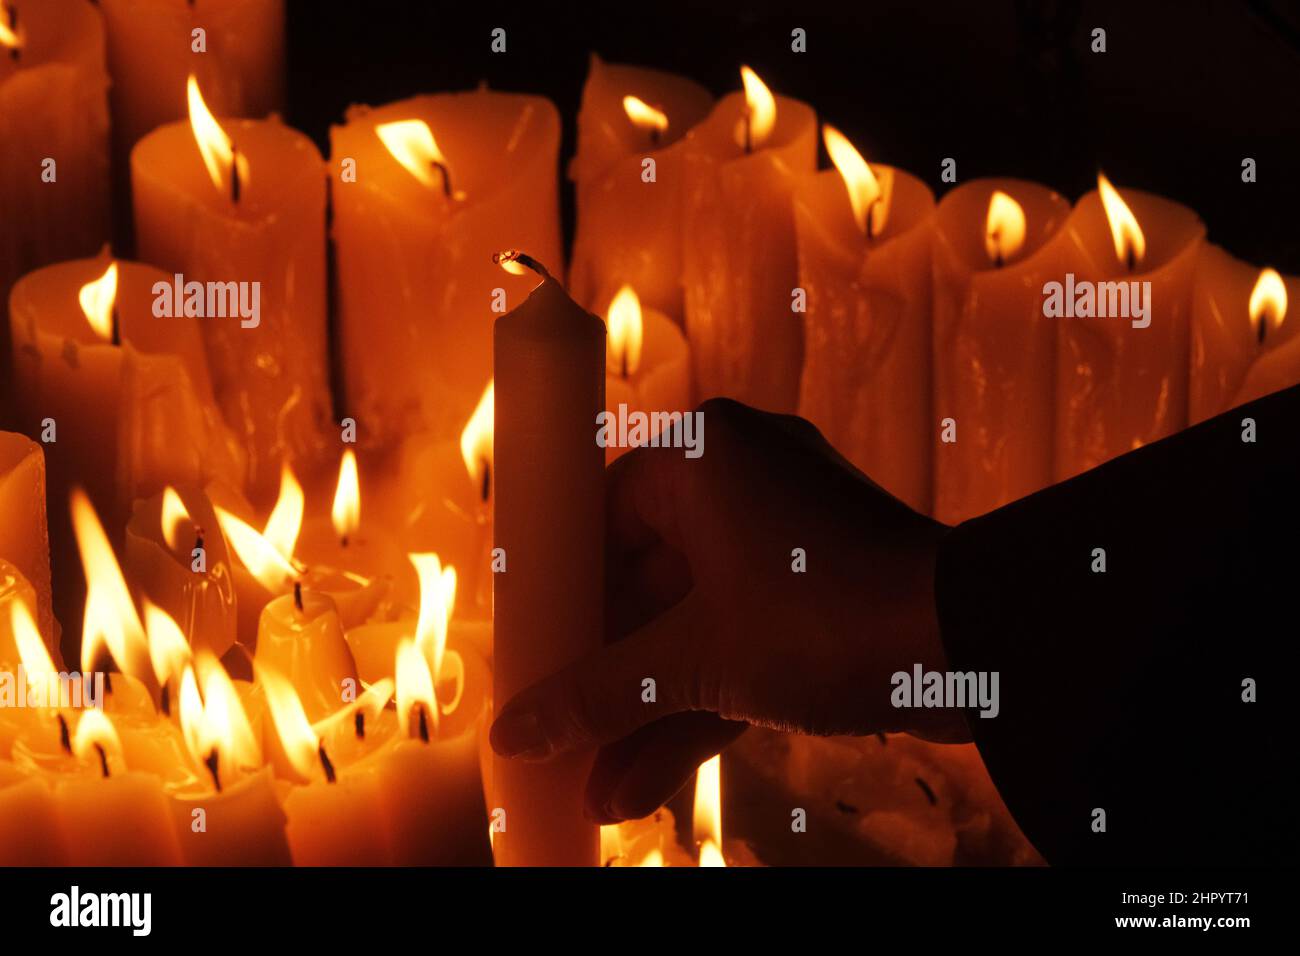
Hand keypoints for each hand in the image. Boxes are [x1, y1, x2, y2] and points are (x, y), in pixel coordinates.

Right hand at [489, 398, 966, 823]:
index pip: (601, 515)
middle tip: (562, 731)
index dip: (564, 591)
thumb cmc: (824, 618)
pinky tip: (648, 779)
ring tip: (598, 786)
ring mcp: (788, 536)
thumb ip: (599, 694)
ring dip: (652, 705)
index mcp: (703, 456)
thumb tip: (512, 733)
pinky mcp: (823, 588)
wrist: (979, 643)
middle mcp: (743, 479)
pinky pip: (745, 637)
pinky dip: (707, 699)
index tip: (535, 651)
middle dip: (609, 675)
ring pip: (697, 622)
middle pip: (647, 581)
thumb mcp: (696, 660)